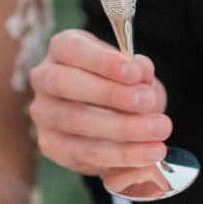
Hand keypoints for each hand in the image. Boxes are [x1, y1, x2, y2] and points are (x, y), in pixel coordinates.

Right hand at [29, 29, 171, 175]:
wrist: (109, 122)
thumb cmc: (120, 86)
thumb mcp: (133, 72)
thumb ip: (139, 70)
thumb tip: (142, 70)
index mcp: (62, 49)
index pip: (73, 49)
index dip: (104, 61)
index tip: (136, 72)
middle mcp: (44, 78)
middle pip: (66, 83)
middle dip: (111, 94)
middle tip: (148, 101)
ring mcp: (43, 113)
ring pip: (76, 120)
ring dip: (122, 127)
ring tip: (159, 130)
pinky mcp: (50, 146)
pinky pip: (84, 152)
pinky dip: (121, 155)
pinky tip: (149, 153)